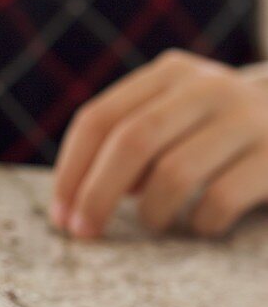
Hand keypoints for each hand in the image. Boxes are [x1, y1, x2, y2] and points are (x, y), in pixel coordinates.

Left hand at [49, 50, 267, 238]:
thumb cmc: (223, 129)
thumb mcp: (180, 113)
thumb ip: (133, 137)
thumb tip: (80, 194)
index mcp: (170, 73)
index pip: (100, 117)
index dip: (72, 169)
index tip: (60, 214)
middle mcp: (207, 87)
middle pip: (131, 141)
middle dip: (97, 194)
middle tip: (83, 233)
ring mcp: (246, 118)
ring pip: (173, 173)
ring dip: (152, 212)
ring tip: (155, 223)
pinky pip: (219, 199)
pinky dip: (200, 223)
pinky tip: (203, 225)